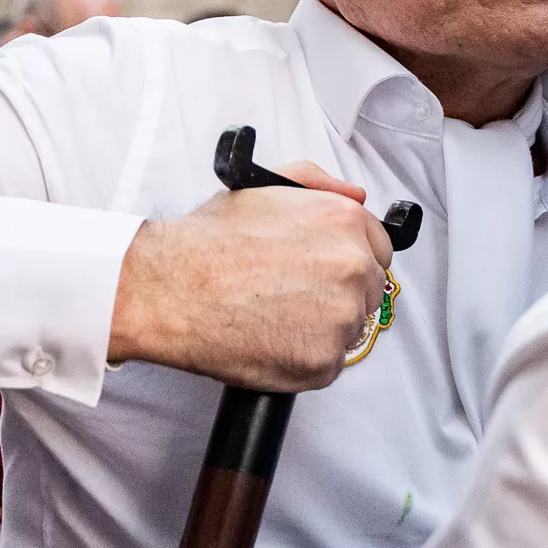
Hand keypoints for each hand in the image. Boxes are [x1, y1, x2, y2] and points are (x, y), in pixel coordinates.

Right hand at [106, 161, 390, 390]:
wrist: (169, 289)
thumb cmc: (208, 243)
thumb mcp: (264, 187)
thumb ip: (318, 183)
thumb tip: (357, 196)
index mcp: (344, 221)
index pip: (378, 248)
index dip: (348, 259)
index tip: (323, 269)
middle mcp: (352, 266)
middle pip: (367, 289)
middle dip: (335, 292)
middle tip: (290, 293)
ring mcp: (341, 317)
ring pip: (348, 327)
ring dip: (320, 326)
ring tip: (273, 315)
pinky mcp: (323, 361)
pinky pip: (327, 363)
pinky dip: (303, 357)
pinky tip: (270, 338)